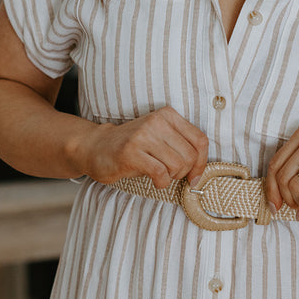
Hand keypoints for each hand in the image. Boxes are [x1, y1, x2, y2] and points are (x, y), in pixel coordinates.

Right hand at [71, 106, 208, 188]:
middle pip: (190, 155)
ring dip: (171, 177)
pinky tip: (154, 181)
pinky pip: (161, 174)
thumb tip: (201, 170)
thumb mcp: (160, 138)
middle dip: (184, 172)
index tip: (194, 176)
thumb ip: (182, 146)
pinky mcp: (131, 152)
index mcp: (168, 115)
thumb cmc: (134, 147)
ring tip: (159, 174)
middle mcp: (156, 122)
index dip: (201, 163)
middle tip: (170, 174)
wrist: (97, 147)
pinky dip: (161, 183)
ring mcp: (143, 136)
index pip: (200, 140)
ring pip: (177, 165)